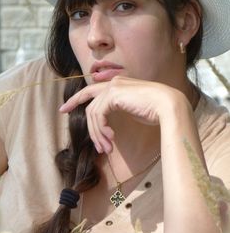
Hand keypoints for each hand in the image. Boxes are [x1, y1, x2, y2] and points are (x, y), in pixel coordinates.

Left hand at [59, 76, 183, 152]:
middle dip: (82, 118)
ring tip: (106, 149)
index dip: (75, 99)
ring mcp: (112, 87)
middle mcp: (112, 83)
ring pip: (93, 113)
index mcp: (117, 84)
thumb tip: (105, 120)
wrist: (168, 105)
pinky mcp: (113, 95)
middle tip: (83, 134)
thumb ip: (117, 107)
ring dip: (98, 134)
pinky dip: (102, 130)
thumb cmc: (154, 109)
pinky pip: (99, 115)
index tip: (64, 109)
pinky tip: (111, 139)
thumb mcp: (131, 108)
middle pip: (89, 103)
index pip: (91, 90)